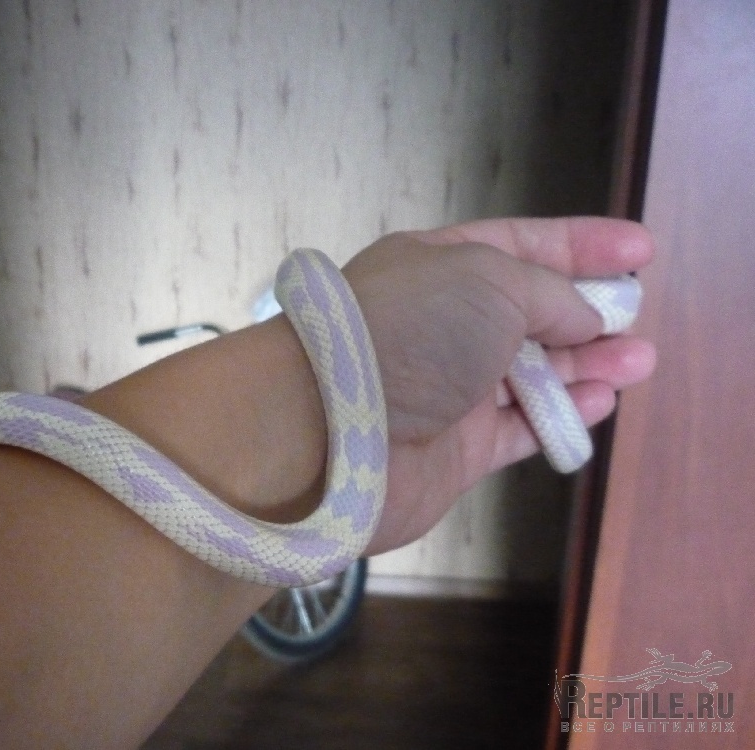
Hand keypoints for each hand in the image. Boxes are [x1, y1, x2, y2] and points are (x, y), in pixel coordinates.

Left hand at [341, 217, 655, 554]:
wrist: (331, 429)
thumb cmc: (409, 334)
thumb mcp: (487, 280)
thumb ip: (547, 294)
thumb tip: (582, 319)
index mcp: (437, 266)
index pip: (519, 245)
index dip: (579, 244)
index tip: (639, 249)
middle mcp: (441, 325)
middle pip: (528, 312)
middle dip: (587, 310)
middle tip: (637, 312)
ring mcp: (448, 389)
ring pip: (531, 373)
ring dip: (588, 363)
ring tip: (639, 358)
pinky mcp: (456, 450)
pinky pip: (522, 426)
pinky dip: (563, 414)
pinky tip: (602, 400)